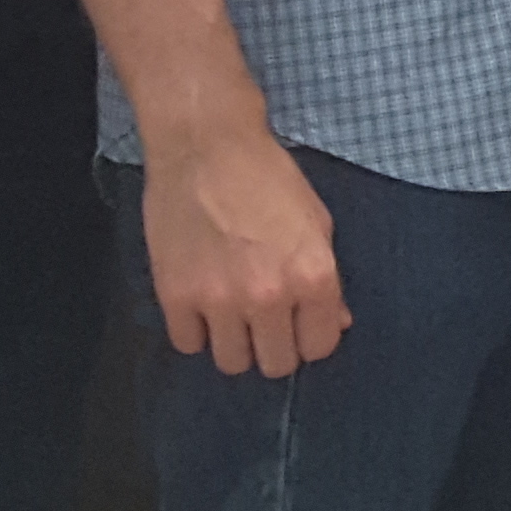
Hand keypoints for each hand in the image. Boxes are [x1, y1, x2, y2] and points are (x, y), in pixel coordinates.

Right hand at [142, 123, 348, 377]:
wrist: (207, 146)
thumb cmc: (269, 177)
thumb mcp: (317, 222)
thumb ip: (327, 280)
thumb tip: (336, 323)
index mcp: (313, 276)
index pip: (319, 348)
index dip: (311, 338)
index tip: (300, 324)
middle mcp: (269, 296)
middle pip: (276, 364)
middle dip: (275, 346)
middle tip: (266, 323)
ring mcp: (219, 300)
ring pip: (231, 363)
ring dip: (235, 343)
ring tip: (232, 315)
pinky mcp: (175, 296)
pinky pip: (188, 344)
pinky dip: (195, 330)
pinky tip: (201, 305)